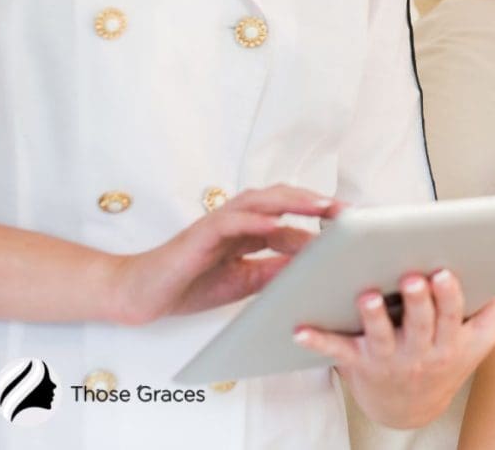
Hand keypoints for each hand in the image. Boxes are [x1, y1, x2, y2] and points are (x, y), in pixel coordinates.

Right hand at [109, 184, 344, 324]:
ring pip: (261, 202)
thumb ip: (274, 271)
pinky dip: (254, 221)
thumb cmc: (191, 284)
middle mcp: (238, 219)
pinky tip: (274, 224)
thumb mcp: (244, 282)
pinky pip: (231, 222)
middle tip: (347, 210)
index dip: (320, 218)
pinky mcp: (200, 234)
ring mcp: (219, 222)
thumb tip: (310, 269)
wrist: (142, 294)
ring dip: (293, 202)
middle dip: (315, 203)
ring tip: (321, 206)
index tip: (351, 224)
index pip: (291, 216)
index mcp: (250, 229)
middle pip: (283, 200)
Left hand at [293, 269, 494, 428]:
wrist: (411, 408)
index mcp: (449, 342)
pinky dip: (317, 341)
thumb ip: (494, 308)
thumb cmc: (445, 359)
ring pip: (381, 336)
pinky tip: (299, 328)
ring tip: (368, 296)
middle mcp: (420, 353)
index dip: (449, 296)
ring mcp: (388, 359)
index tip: (445, 273)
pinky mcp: (358, 363)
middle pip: (419, 324)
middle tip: (413, 278)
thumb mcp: (478, 341)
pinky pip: (336, 352)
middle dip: (418, 301)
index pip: (452, 316)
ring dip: (373, 316)